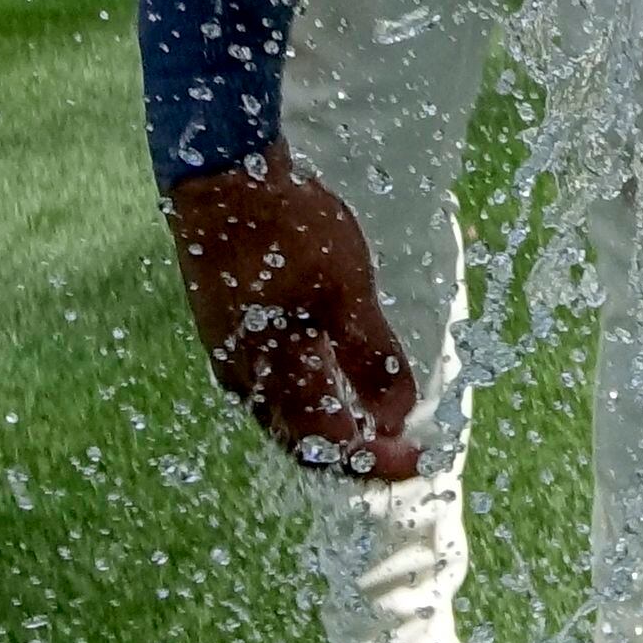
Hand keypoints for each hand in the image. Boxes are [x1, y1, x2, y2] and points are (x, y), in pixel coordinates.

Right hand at [164, 144, 422, 479]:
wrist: (220, 179)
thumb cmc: (285, 234)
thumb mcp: (343, 293)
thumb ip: (369, 357)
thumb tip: (396, 417)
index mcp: (273, 382)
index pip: (328, 450)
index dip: (376, 463)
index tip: (422, 460)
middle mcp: (246, 382)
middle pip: (304, 441)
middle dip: (355, 451)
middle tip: (402, 446)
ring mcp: (232, 355)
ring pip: (287, 412)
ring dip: (333, 423)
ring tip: (375, 416)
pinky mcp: (229, 328)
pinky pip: (275, 382)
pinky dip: (313, 393)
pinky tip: (333, 371)